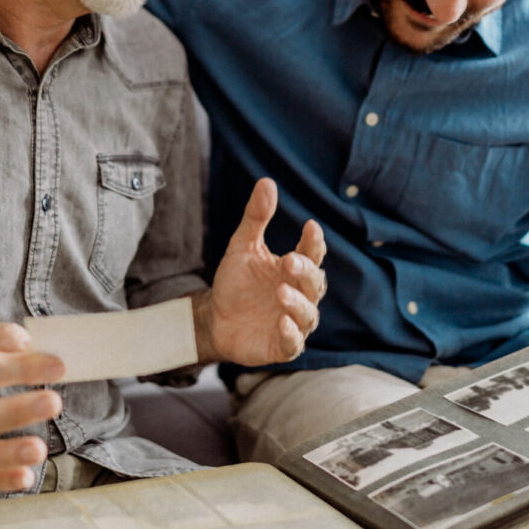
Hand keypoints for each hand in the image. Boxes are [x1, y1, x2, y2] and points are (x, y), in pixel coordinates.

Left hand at [194, 178, 325, 366]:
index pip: (312, 254)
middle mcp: (299, 294)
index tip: (311, 226)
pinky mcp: (281, 346)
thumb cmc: (236, 281)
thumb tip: (267, 182)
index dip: (314, 242)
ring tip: (281, 291)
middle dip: (305, 272)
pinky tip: (282, 322)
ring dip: (298, 303)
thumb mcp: (242, 246)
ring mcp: (293, 322)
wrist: (214, 318)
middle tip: (290, 261)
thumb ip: (256, 217)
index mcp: (294, 269)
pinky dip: (291, 334)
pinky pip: (293, 343)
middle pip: (314, 283)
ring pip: (308, 314)